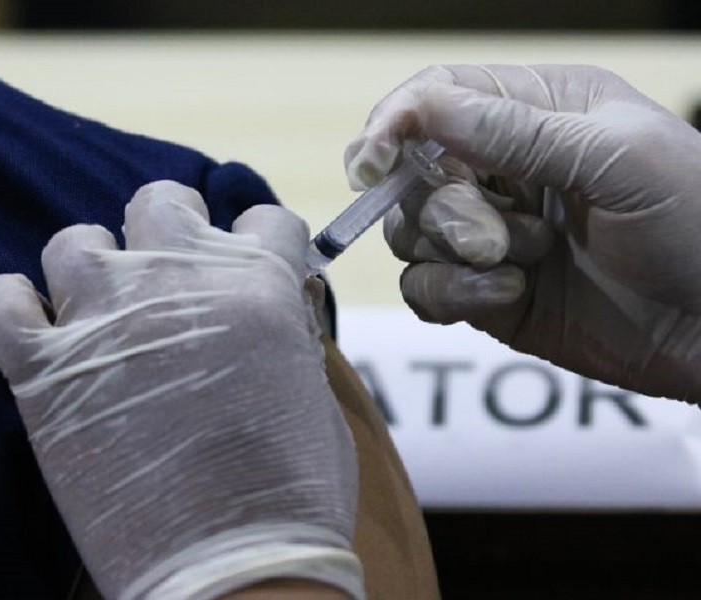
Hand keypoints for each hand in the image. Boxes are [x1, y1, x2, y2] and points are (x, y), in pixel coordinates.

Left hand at [0, 181, 362, 599]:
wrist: (230, 571)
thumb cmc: (291, 497)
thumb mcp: (315, 399)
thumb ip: (290, 337)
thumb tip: (277, 308)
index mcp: (258, 287)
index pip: (263, 219)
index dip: (258, 245)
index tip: (249, 271)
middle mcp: (179, 282)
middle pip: (161, 201)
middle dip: (169, 232)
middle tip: (168, 279)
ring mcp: (104, 320)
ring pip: (77, 241)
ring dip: (92, 269)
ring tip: (101, 313)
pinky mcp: (43, 370)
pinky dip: (11, 309)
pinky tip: (33, 332)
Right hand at [344, 64, 700, 402]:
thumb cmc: (697, 224)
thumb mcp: (616, 159)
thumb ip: (513, 132)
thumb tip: (418, 108)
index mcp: (541, 110)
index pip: (437, 97)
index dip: (392, 125)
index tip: (371, 165)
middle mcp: (507, 167)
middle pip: (412, 172)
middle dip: (442, 208)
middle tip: (489, 239)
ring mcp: (493, 233)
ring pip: (410, 233)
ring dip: (455, 254)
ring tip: (520, 267)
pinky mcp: (485, 293)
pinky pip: (425, 289)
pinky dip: (453, 296)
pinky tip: (509, 297)